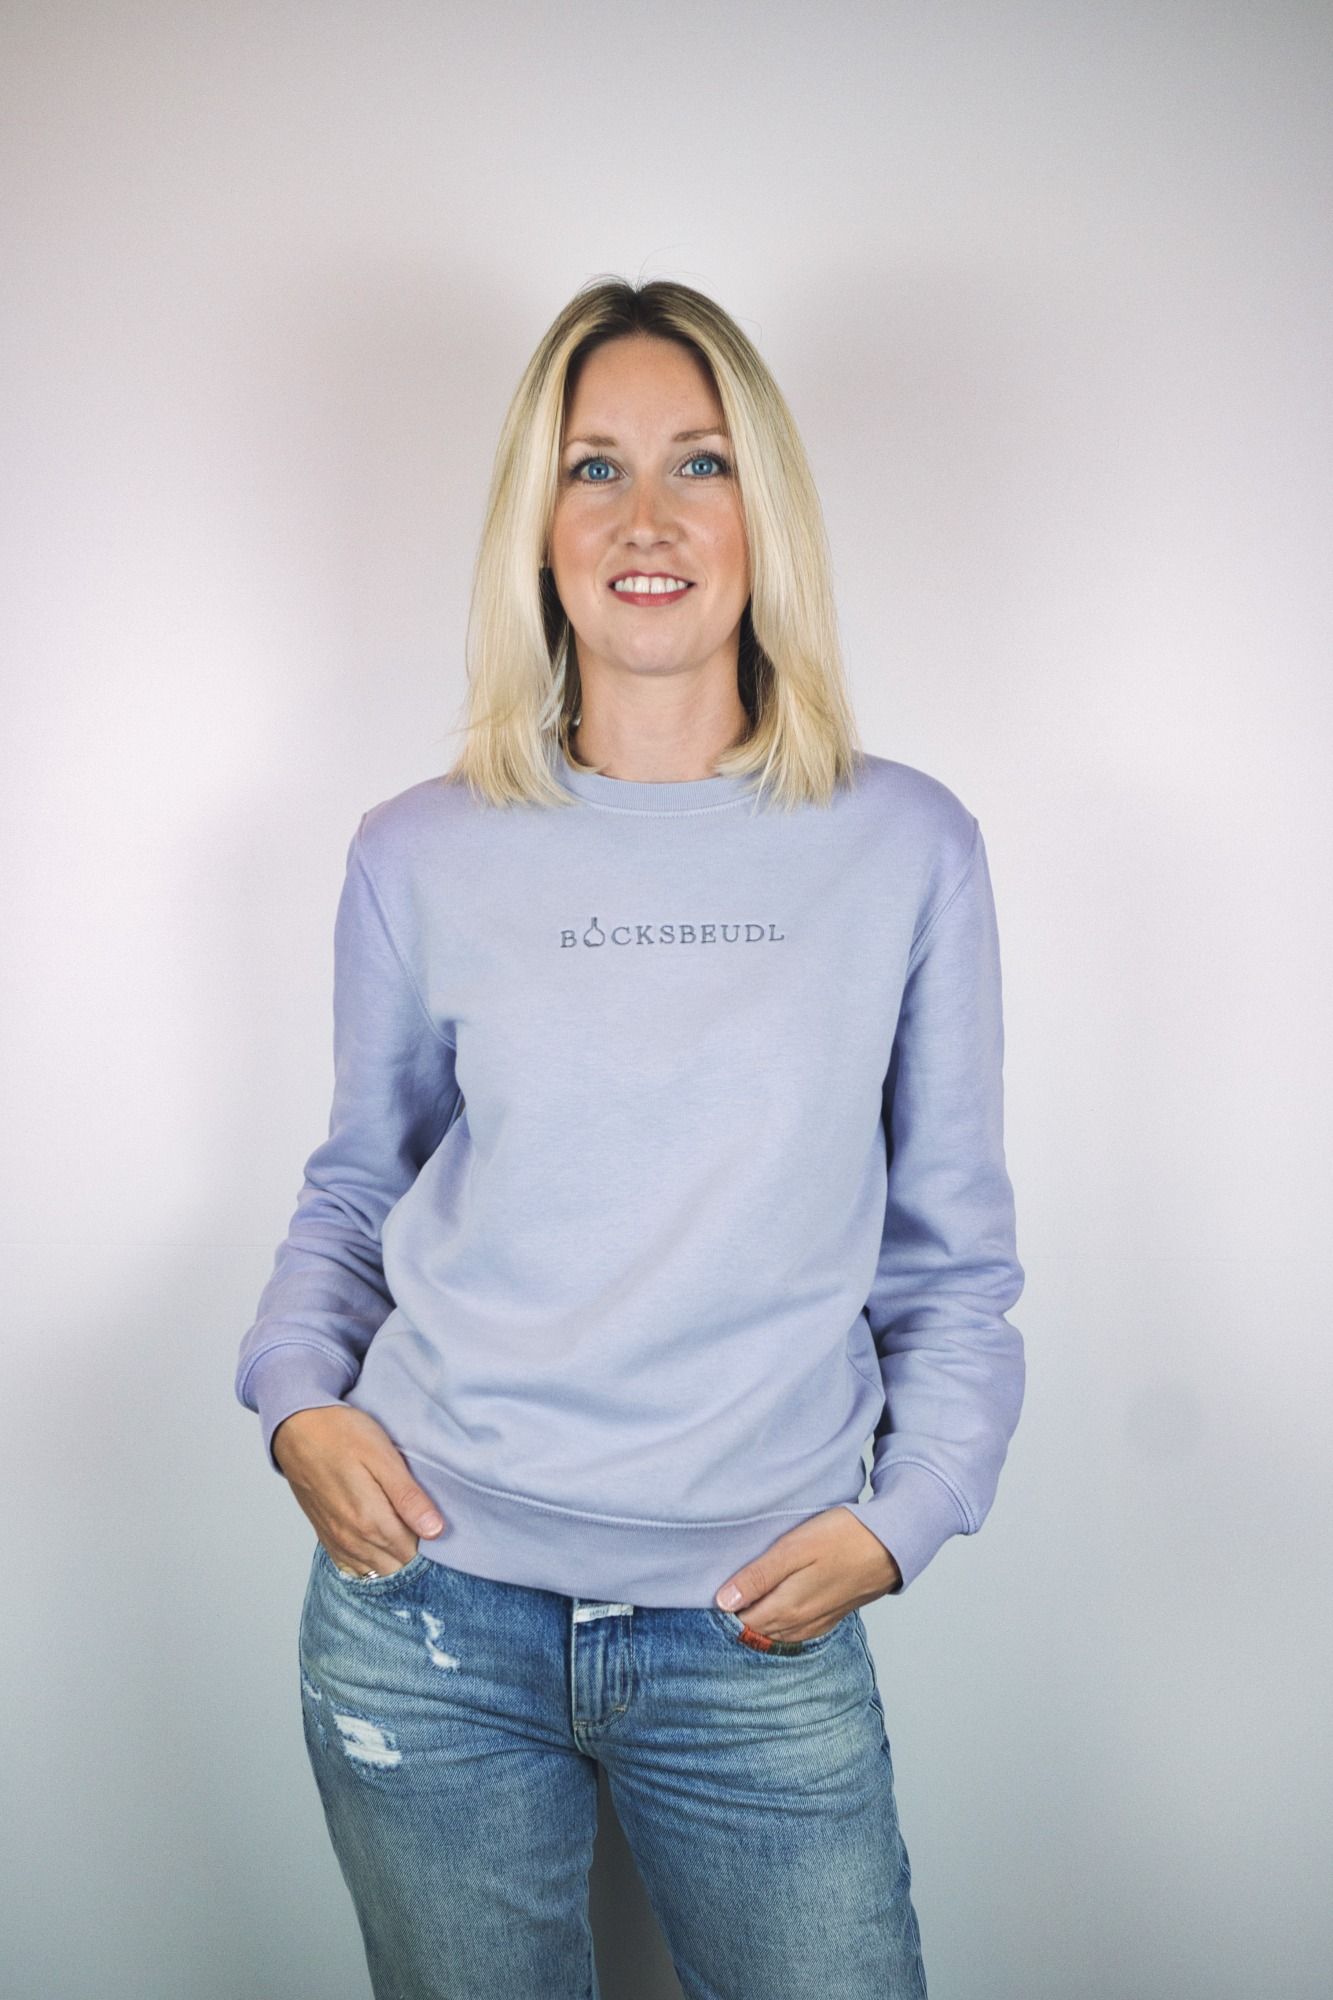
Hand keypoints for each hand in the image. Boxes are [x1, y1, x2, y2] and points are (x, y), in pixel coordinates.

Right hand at [272, 1405, 446, 1576]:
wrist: (298, 1430)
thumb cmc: (342, 1435)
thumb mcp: (383, 1457)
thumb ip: (408, 1497)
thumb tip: (435, 1531)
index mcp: (370, 1521)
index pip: (413, 1553)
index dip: (429, 1540)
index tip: (433, 1520)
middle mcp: (352, 1539)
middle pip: (396, 1566)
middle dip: (414, 1551)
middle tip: (419, 1520)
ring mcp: (337, 1541)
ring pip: (375, 1571)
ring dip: (393, 1557)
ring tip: (401, 1526)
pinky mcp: (326, 1537)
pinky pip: (353, 1567)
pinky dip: (371, 1561)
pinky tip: (378, 1539)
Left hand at [713, 1507, 902, 1641]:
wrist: (892, 1545)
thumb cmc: (843, 1538)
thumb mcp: (794, 1548)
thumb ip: (758, 1576)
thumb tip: (724, 1601)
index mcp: (788, 1607)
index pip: (742, 1620)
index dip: (726, 1608)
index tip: (713, 1590)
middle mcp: (801, 1622)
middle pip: (758, 1629)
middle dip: (739, 1616)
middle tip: (724, 1593)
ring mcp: (818, 1621)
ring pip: (777, 1633)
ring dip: (759, 1622)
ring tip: (746, 1600)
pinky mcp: (831, 1615)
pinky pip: (797, 1631)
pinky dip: (780, 1625)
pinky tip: (776, 1609)